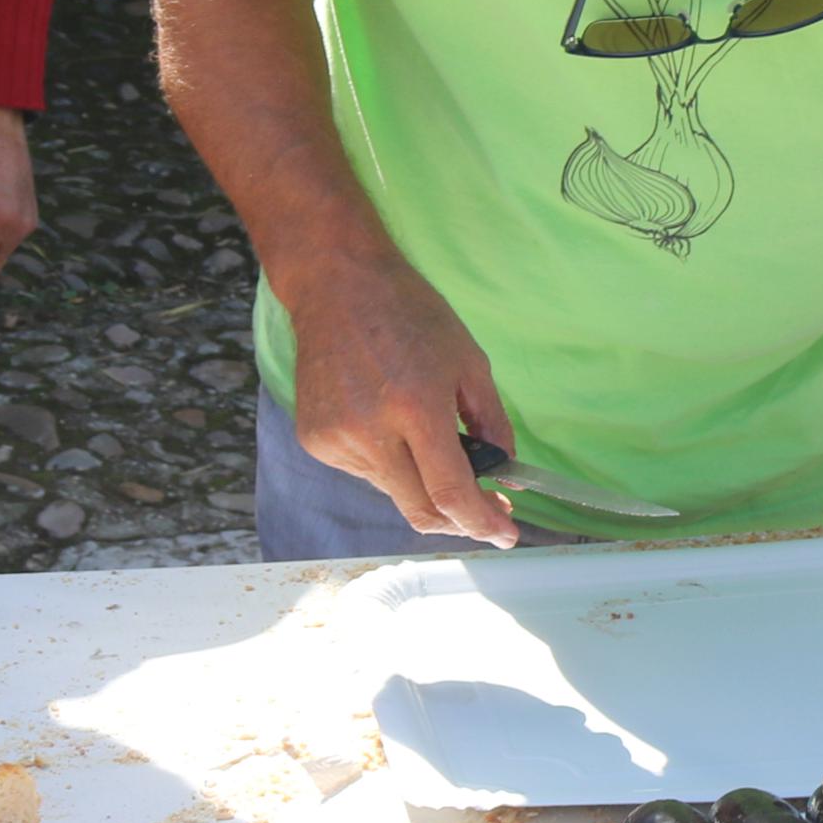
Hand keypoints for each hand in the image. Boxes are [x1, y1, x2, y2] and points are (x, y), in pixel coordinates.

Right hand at [285, 248, 517, 542]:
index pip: (451, 493)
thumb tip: (506, 479)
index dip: (483, 523)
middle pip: (421, 511)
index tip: (507, 534)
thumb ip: (493, 426)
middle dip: (461, 522)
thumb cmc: (412, 317)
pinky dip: (392, 465)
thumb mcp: (470, 363)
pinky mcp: (316, 441)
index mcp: (416, 408)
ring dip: (424, 485)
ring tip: (430, 438)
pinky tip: (393, 425)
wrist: (337, 288)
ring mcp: (336, 441)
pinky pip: (367, 473)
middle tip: (487, 512)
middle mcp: (371, 432)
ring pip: (394, 492)